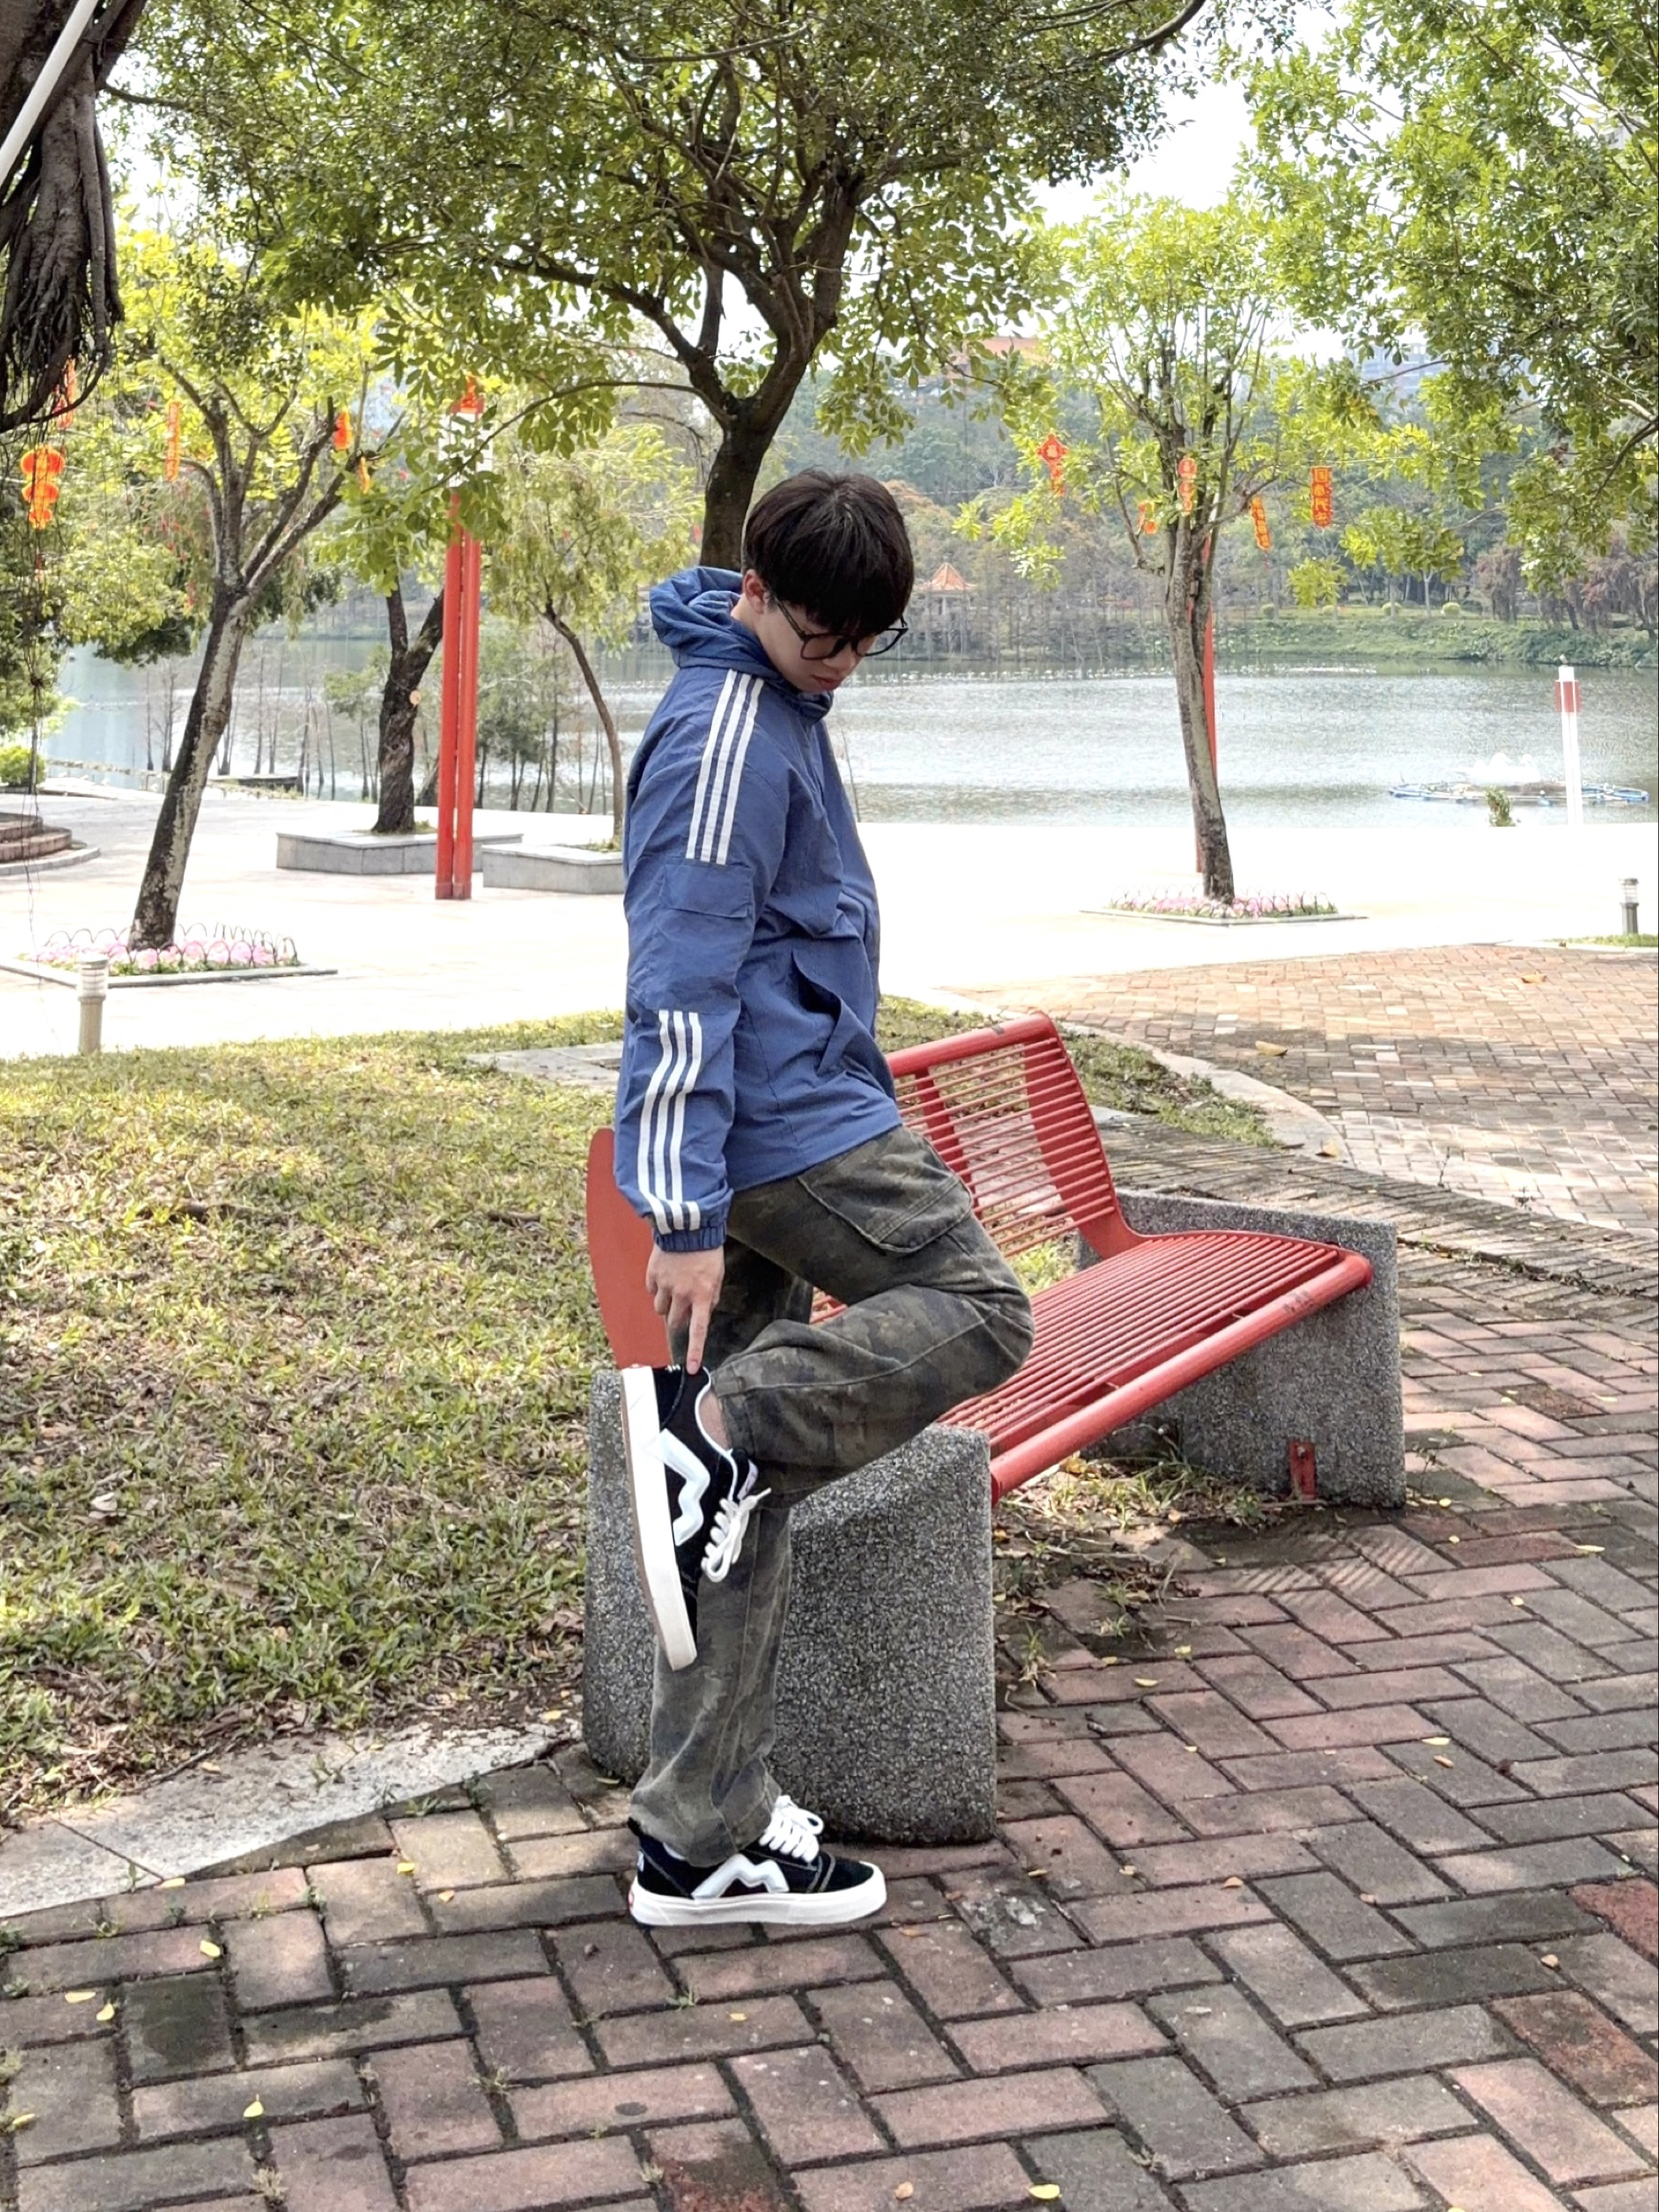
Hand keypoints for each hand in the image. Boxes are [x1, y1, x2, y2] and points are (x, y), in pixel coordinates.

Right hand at [646, 1245, 724, 1372]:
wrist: (688, 1226)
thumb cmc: (707, 1251)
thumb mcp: (717, 1276)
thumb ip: (710, 1297)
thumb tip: (703, 1313)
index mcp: (702, 1296)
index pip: (698, 1331)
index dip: (694, 1351)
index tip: (691, 1368)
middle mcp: (682, 1294)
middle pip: (674, 1322)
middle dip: (678, 1320)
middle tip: (682, 1306)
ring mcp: (665, 1285)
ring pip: (660, 1309)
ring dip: (667, 1305)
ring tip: (674, 1288)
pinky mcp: (653, 1275)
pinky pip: (652, 1291)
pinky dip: (657, 1288)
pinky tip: (666, 1275)